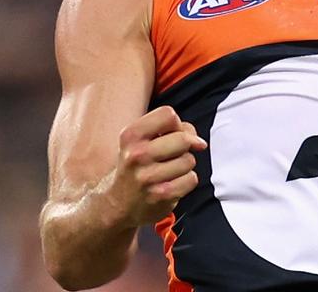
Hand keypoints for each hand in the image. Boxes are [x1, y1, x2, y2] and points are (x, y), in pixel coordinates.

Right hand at [109, 106, 207, 226]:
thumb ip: (169, 129)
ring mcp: (149, 177)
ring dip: (184, 165)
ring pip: (189, 160)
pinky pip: (191, 179)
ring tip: (167, 171)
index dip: (175, 124)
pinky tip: (170, 184)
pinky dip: (186, 181)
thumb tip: (198, 142)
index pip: (168, 114)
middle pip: (183, 138)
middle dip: (184, 145)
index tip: (170, 134)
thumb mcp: (140, 140)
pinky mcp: (161, 195)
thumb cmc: (136, 166)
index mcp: (131, 136)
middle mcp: (137, 155)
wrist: (118, 204)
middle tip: (170, 155)